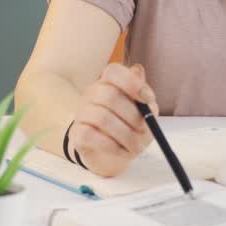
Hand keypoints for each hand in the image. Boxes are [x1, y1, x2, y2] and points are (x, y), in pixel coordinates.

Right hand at [68, 62, 158, 176]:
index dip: (132, 83)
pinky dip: (110, 145)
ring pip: (101, 117)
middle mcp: (92, 93)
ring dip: (125, 135)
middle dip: (132, 116)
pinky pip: (88, 135)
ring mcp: (82, 112)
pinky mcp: (76, 133)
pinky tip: (120, 150)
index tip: (149, 99)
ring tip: (136, 146)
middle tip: (144, 130)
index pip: (113, 71)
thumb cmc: (130, 127)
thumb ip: (143, 95)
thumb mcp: (144, 112)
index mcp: (110, 83)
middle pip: (109, 95)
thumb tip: (138, 71)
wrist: (112, 153)